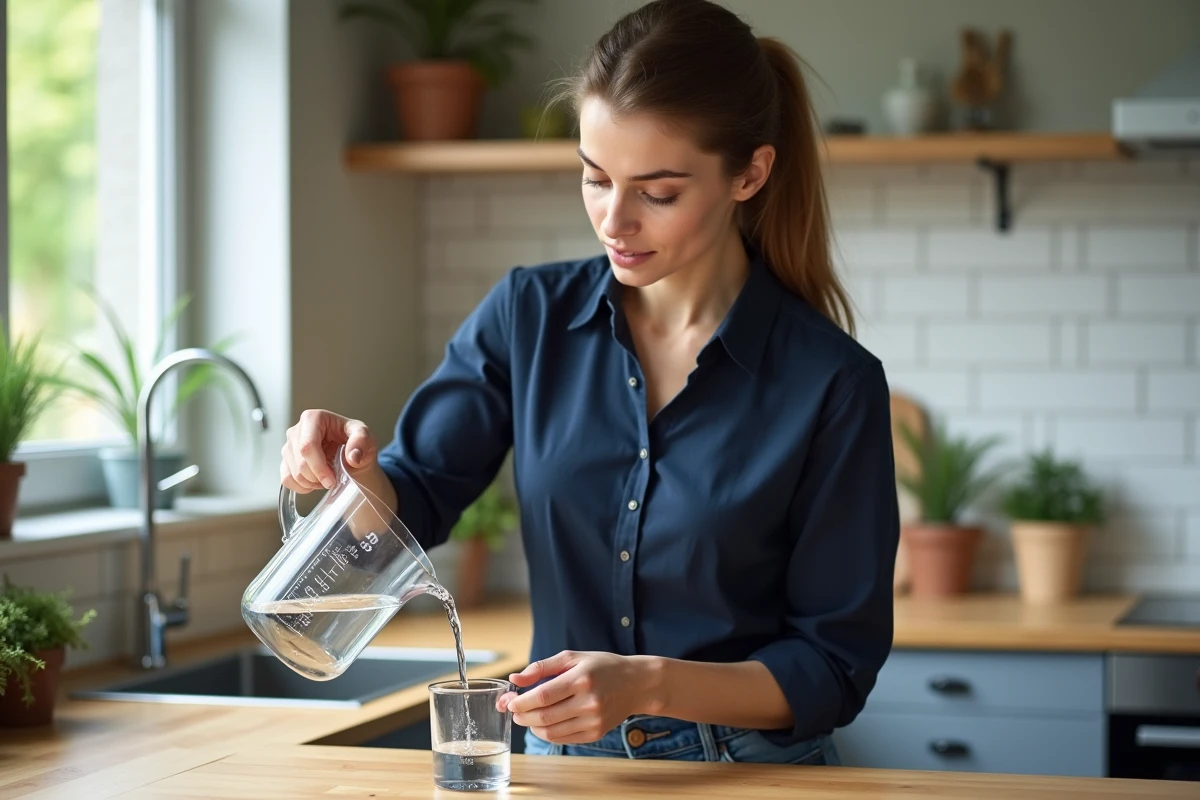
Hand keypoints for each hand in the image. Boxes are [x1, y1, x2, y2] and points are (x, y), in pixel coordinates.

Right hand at [280, 409, 377, 492]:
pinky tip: (316, 483)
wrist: (351, 456)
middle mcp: (297, 430)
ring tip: (327, 479)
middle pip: (299, 461)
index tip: (332, 480)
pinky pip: (286, 479)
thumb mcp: (366, 438)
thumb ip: (361, 442)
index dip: (318, 467)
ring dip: (311, 483)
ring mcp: (289, 445)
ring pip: (293, 472)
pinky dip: (301, 487)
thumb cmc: (356, 444)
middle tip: (333, 481)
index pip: (308, 445)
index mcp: (314, 418)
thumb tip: (353, 457)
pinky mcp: (286, 460)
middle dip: (317, 477)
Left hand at [496, 651, 661, 744]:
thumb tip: (515, 679)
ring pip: (551, 732)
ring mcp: (593, 721)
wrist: (636, 684)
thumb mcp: (572, 657)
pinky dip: (547, 734)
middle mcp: (589, 702)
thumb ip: (541, 667)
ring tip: (527, 717)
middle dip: (522, 716)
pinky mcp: (595, 734)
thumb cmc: (602, 667)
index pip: (543, 696)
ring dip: (532, 727)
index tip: (509, 702)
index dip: (521, 702)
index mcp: (581, 679)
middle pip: (544, 717)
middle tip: (514, 710)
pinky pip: (563, 739)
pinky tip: (543, 724)